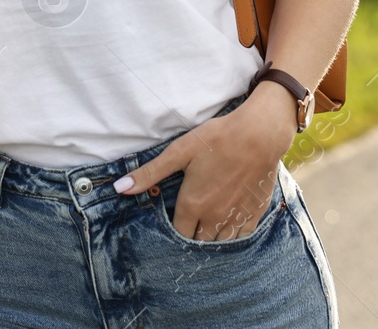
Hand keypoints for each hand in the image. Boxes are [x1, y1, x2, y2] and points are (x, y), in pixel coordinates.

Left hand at [114, 83, 296, 240]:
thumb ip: (149, 173)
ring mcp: (236, 217)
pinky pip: (242, 236)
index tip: (176, 218)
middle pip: (200, 241)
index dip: (176, 228)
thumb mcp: (178, 152)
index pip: (179, 233)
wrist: (258, 135)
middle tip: (192, 220)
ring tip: (209, 223)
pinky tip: (230, 221)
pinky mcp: (255, 213)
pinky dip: (234, 233)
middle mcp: (214, 217)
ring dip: (213, 237)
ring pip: (221, 242)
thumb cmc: (216, 140)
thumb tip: (119, 188)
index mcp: (192, 204)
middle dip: (193, 234)